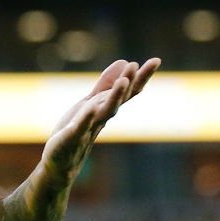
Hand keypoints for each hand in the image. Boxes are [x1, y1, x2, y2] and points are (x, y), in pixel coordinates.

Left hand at [42, 57, 161, 183]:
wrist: (62, 160)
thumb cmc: (78, 130)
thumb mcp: (90, 102)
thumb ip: (106, 84)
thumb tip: (125, 61)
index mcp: (107, 108)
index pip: (128, 91)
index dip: (142, 76)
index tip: (156, 60)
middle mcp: (102, 117)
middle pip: (120, 98)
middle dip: (128, 81)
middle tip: (136, 64)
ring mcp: (89, 127)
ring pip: (105, 111)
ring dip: (114, 97)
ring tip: (123, 81)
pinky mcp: (73, 136)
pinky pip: (81, 126)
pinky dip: (86, 117)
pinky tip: (89, 108)